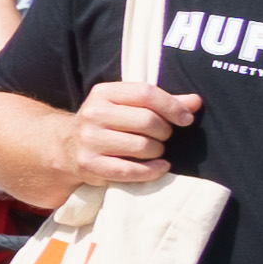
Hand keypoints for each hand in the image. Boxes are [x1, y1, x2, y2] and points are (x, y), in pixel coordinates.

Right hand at [69, 80, 201, 187]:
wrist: (67, 148)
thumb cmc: (107, 123)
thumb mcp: (127, 105)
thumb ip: (162, 102)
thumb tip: (196, 101)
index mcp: (103, 93)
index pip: (146, 93)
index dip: (172, 106)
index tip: (186, 119)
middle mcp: (93, 114)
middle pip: (147, 121)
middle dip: (165, 132)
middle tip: (164, 137)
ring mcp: (89, 140)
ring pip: (142, 146)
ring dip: (158, 151)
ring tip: (155, 150)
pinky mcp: (90, 164)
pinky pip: (130, 170)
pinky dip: (152, 170)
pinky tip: (160, 167)